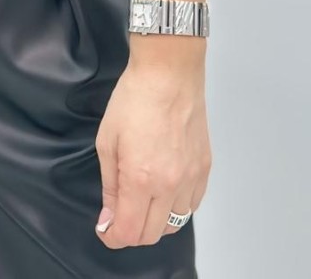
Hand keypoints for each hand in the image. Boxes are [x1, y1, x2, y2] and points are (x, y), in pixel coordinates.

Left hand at [93, 45, 210, 247]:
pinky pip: (191, 205)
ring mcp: (191, 178)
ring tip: (141, 201)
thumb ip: (109, 186)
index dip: (112, 237)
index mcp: (140, 178)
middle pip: (151, 235)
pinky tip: (163, 190)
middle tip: (119, 214)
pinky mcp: (204, 169)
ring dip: (155, 222)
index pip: (128, 232)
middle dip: (131, 232)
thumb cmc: (135, 99)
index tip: (105, 229)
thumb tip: (108, 218)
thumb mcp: (107, 141)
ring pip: (174, 224)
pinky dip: (176, 207)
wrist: (169, 73)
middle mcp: (169, 184)